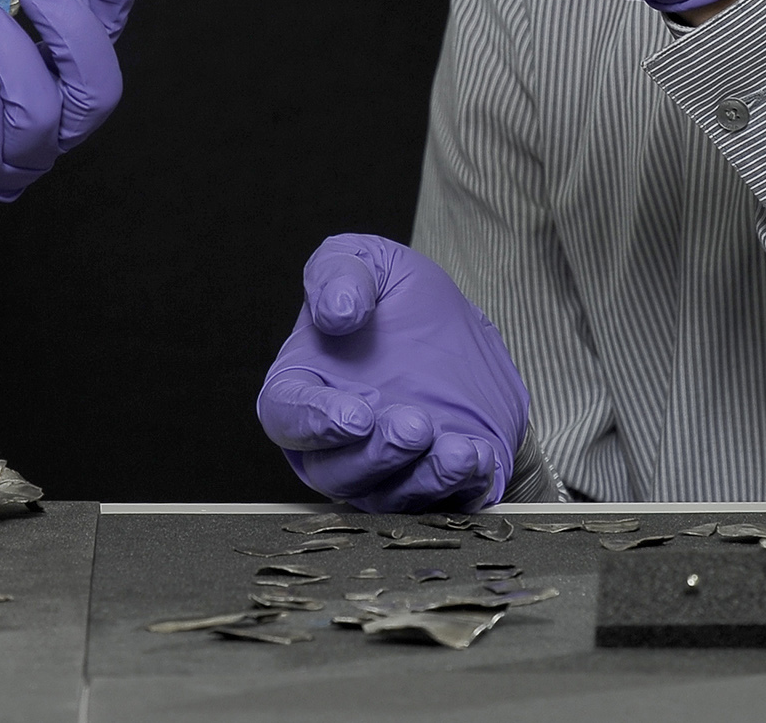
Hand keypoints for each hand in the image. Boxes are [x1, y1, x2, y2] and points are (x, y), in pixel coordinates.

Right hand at [256, 235, 527, 511]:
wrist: (464, 334)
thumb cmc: (399, 300)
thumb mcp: (369, 262)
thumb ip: (339, 272)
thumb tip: (336, 312)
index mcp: (304, 387)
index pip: (287, 416)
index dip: (314, 422)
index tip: (354, 415)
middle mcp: (335, 442)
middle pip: (334, 471)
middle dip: (375, 454)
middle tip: (414, 425)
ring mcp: (381, 471)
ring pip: (384, 496)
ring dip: (420, 478)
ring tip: (457, 450)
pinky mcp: (428, 486)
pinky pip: (436, 503)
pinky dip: (457, 488)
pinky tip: (478, 457)